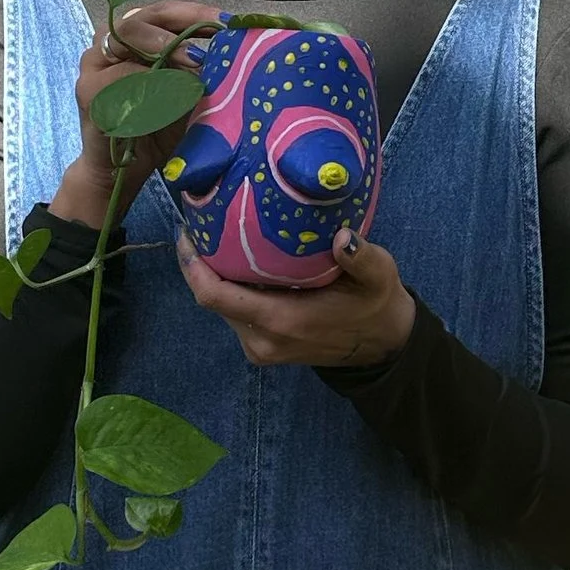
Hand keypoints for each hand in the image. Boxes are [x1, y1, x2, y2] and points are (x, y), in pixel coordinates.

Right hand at [50, 0, 224, 227]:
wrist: (122, 172)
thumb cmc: (157, 129)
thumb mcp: (185, 94)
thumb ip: (200, 70)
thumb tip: (236, 49)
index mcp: (133, 38)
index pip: (164, 12)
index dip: (196, 14)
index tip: (228, 23)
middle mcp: (109, 44)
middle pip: (143, 17)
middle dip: (182, 25)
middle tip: (214, 42)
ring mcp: (93, 65)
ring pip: (125, 36)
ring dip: (164, 47)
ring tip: (195, 63)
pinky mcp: (88, 91)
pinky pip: (120, 76)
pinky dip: (150, 81)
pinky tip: (174, 92)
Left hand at [173, 227, 416, 369]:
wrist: (382, 347)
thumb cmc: (377, 306)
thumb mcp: (380, 277)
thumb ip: (363, 258)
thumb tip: (343, 237)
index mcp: (282, 321)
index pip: (215, 296)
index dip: (192, 265)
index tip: (187, 231)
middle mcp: (262, 339)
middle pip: (211, 298)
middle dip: (200, 263)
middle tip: (203, 220)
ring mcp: (260, 348)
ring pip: (221, 306)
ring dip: (215, 275)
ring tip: (217, 234)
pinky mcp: (262, 349)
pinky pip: (234, 313)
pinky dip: (230, 288)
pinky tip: (237, 260)